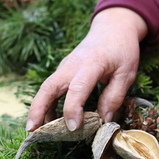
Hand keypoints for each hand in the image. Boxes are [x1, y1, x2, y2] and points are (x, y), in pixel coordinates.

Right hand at [26, 8, 147, 131]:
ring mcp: (65, 67)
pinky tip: (50, 119)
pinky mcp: (63, 70)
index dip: (73, 109)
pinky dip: (47, 103)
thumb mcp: (126, 73)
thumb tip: (104, 120)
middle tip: (32, 130)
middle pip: (49, 87)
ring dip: (39, 108)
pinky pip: (51, 88)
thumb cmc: (122, 50)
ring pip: (46, 88)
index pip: (77, 88)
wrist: (113, 28)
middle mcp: (72, 65)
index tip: (73, 127)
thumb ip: (115, 97)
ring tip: (36, 130)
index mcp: (92, 64)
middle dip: (38, 109)